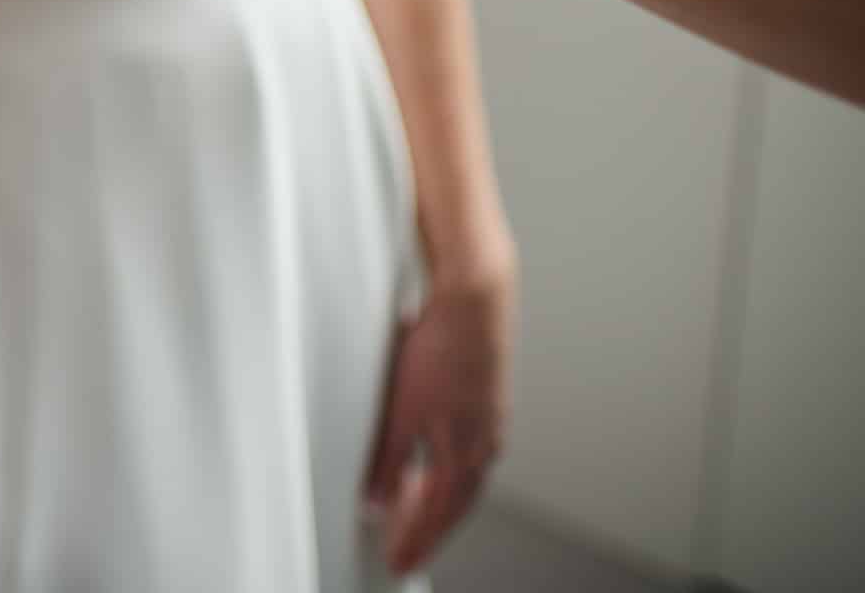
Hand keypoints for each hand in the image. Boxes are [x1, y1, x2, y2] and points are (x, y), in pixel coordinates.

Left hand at [365, 261, 515, 575]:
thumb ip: (388, 461)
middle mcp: (483, 444)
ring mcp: (487, 421)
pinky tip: (426, 461)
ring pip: (461, 476)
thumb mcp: (402, 412)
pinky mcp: (483, 397)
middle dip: (427, 529)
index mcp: (465, 454)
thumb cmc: (440, 349)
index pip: (439, 516)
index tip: (400, 564)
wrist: (474, 299)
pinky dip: (444, 467)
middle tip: (404, 550)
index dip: (417, 542)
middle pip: (454, 503)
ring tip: (409, 512)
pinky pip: (463, 449)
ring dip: (436, 499)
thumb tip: (377, 502)